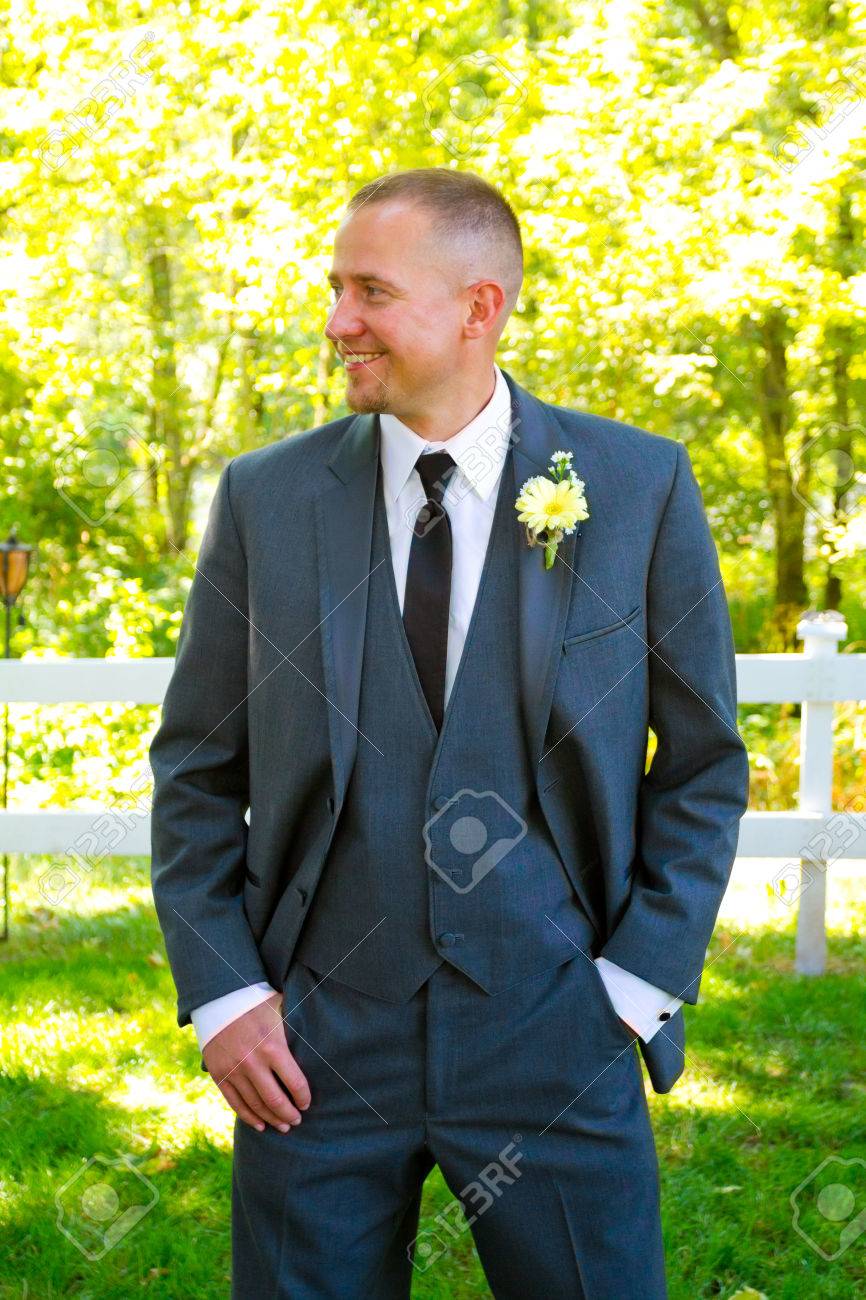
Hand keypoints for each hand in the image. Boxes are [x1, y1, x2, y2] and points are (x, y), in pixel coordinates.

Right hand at [202, 991, 310, 1131]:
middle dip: (289, 1115)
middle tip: (297, 1121)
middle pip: (275, 1100)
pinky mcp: (219, 1074)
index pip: (295, 1083)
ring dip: (271, 1119)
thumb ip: (295, 1030)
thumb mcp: (281, 1010)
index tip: (307, 1104)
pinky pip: (235, 1102)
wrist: (220, 997)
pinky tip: (259, 1125)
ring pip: (255, 1105)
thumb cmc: (257, 1002)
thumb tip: (323, 1036)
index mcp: (273, 1046)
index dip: (303, 1097)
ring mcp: (234, 1070)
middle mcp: (253, 1062)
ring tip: (282, 1126)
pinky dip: (248, 1117)